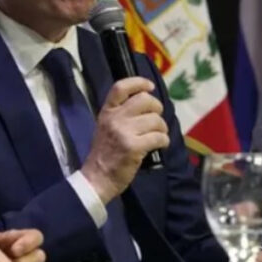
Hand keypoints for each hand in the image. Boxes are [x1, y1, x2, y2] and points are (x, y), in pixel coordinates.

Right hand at [80, 77, 168, 203]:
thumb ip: (120, 113)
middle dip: (157, 107)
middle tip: (156, 118)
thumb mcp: (105, 127)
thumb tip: (147, 103)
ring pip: (155, 120)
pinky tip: (160, 145)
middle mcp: (115, 118)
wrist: (97, 178)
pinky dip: (164, 141)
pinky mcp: (134, 147)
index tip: (149, 87)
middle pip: (145, 100)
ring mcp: (124, 132)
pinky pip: (159, 137)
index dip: (138, 82)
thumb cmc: (104, 153)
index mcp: (106, 112)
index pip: (120, 87)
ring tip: (158, 135)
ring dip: (162, 128)